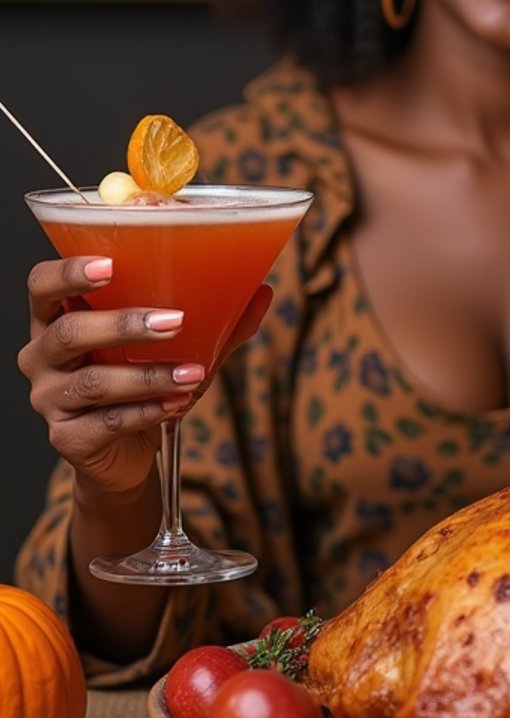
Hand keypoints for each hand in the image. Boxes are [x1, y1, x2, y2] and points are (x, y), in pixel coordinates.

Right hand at [17, 258, 270, 497]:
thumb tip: (261, 290)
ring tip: (192, 374)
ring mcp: (49, 399)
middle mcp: (41, 355)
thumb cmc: (139, 382)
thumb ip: (214, 320)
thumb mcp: (175, 346)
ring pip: (93, 383)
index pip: (42, 284)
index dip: (69, 272)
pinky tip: (178, 403)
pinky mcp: (67, 438)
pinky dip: (149, 411)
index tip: (111, 265)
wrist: (124, 453)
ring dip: (148, 375)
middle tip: (175, 321)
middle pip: (69, 332)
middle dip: (123, 324)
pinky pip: (108, 421)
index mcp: (57, 317)